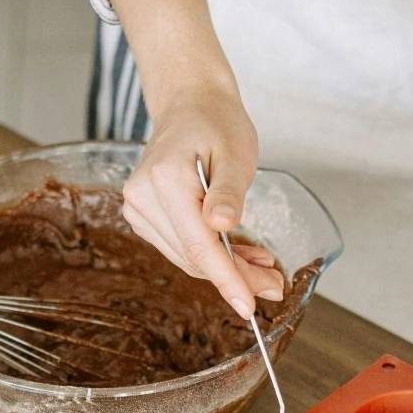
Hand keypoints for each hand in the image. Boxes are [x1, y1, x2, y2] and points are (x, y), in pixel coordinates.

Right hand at [120, 84, 284, 320]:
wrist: (190, 105)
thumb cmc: (217, 123)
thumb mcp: (237, 153)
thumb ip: (229, 192)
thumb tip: (221, 226)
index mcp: (165, 179)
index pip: (199, 244)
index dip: (227, 279)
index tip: (249, 306)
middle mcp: (142, 197)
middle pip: (194, 257)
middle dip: (236, 276)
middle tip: (275, 283)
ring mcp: (138, 209)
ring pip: (188, 258)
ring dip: (226, 268)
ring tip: (262, 264)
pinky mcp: (143, 217)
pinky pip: (181, 248)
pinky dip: (211, 256)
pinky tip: (237, 252)